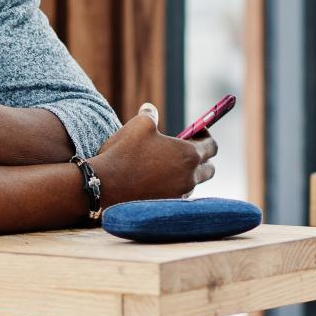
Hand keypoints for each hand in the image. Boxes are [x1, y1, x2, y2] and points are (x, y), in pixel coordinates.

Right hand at [87, 103, 216, 204]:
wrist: (104, 185)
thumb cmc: (123, 152)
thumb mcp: (138, 125)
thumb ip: (150, 115)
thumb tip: (150, 109)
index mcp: (188, 154)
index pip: (212, 146)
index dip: (206, 137)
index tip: (197, 132)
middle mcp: (189, 177)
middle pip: (209, 169)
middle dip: (202, 158)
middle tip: (187, 150)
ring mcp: (179, 194)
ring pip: (193, 183)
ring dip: (187, 174)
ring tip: (169, 166)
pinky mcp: (166, 206)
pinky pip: (179, 196)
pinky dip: (174, 187)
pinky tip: (158, 181)